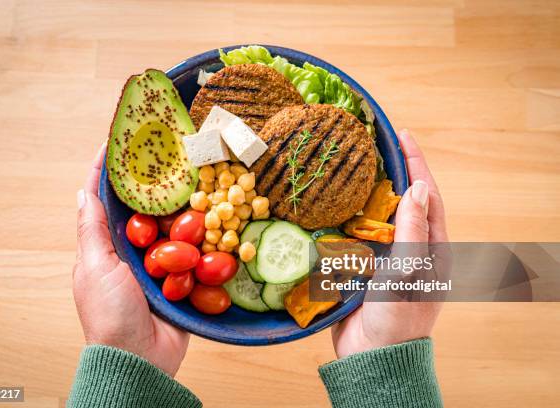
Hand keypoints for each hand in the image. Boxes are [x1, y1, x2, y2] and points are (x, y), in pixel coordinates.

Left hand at [72, 142, 188, 376]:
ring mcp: (162, 265)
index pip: (105, 201)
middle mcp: (134, 251)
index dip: (108, 172)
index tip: (117, 142)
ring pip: (174, 226)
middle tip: (169, 153)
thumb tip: (82, 191)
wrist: (141, 358)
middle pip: (145, 208)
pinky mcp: (184, 279)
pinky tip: (217, 214)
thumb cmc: (110, 313)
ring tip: (197, 176)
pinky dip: (204, 236)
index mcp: (108, 247)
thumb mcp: (95, 267)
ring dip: (184, 205)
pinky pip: (195, 252)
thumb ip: (92, 230)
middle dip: (155, 182)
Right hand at [332, 129, 448, 357]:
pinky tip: (333, 201)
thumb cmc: (397, 319)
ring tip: (352, 164)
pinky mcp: (363, 267)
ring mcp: (387, 257)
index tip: (402, 136)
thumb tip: (420, 188)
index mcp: (432, 248)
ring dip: (368, 190)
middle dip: (392, 170)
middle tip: (373, 144)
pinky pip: (357, 233)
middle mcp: (411, 248)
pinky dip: (347, 214)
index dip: (416, 164)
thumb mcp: (409, 273)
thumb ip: (415, 232)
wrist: (372, 357)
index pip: (427, 196)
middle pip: (403, 200)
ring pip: (378, 214)